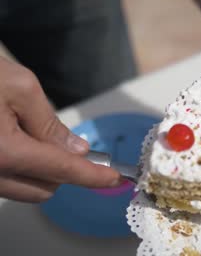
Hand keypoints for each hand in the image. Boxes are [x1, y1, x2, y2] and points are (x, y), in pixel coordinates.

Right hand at [0, 57, 120, 202]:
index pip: (63, 170)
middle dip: (66, 171)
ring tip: (34, 135)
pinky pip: (8, 181)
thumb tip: (74, 149)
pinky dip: (24, 168)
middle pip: (46, 188)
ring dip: (44, 170)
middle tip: (73, 145)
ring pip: (27, 188)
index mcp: (4, 151)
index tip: (116, 179)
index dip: (94, 176)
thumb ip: (50, 123)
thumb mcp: (20, 87)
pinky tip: (20, 140)